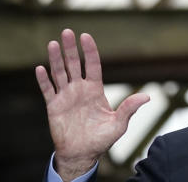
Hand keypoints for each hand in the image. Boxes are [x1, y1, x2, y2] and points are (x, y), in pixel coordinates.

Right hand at [35, 29, 149, 181]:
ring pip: (59, 73)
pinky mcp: (54, 106)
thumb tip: (147, 97)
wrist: (81, 154)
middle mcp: (79, 89)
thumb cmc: (101, 139)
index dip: (89, 50)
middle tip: (67, 31)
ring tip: (53, 44)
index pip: (92, 65)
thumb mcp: (118, 124)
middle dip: (70, 48)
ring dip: (55, 59)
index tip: (85, 36)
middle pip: (74, 64)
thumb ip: (129, 109)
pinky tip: (40, 68)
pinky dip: (43, 80)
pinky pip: (47, 90)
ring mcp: (65, 96)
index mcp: (95, 89)